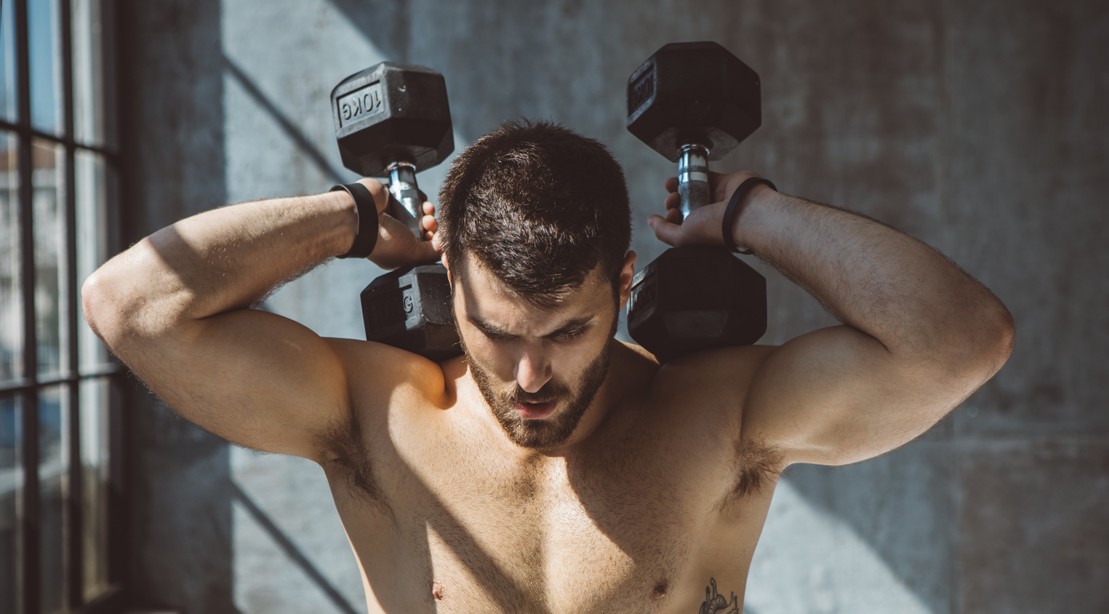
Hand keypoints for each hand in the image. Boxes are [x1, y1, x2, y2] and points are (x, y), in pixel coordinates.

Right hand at [355, 179, 442, 268]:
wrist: (363, 215)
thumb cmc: (384, 241)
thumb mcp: (413, 255)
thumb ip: (433, 252)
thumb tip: (445, 242)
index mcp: (399, 251)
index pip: (425, 246)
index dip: (435, 241)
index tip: (435, 238)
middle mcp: (398, 235)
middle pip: (426, 229)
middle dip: (433, 226)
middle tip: (430, 224)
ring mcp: (396, 216)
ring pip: (422, 214)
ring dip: (429, 213)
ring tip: (427, 213)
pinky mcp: (396, 199)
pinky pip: (416, 198)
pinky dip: (422, 200)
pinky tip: (423, 202)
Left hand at [646, 170, 762, 247]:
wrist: (744, 211)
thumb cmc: (718, 229)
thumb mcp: (682, 237)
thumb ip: (663, 231)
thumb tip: (651, 221)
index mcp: (701, 232)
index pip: (679, 223)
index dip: (670, 217)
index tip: (671, 213)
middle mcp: (709, 216)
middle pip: (684, 205)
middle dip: (673, 201)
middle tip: (673, 200)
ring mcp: (716, 199)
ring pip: (691, 189)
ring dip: (678, 186)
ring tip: (673, 185)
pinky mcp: (723, 182)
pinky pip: (704, 174)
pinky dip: (693, 172)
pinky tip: (683, 174)